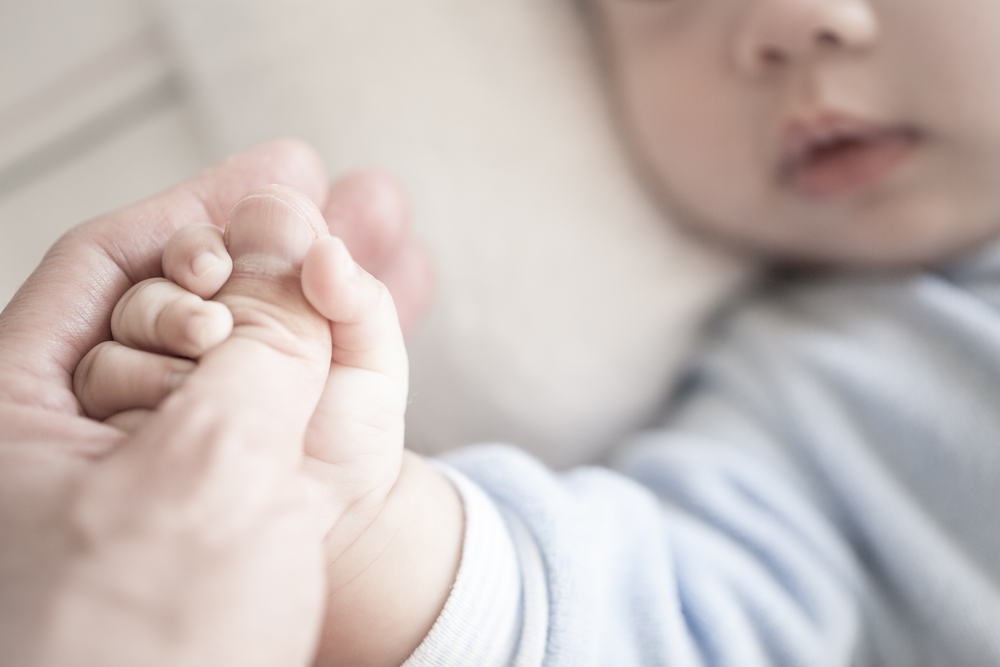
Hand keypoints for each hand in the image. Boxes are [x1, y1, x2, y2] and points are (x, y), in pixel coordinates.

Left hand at [72, 182, 463, 666]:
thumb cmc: (134, 651)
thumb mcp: (205, 479)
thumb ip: (261, 356)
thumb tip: (298, 277)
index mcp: (23, 414)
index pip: (108, 268)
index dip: (199, 210)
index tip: (274, 176)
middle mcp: (85, 438)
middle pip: (187, 303)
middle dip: (270, 245)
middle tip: (333, 199)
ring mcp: (155, 478)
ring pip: (243, 356)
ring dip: (311, 296)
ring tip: (377, 234)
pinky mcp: (213, 517)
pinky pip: (275, 415)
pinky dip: (327, 368)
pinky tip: (371, 326)